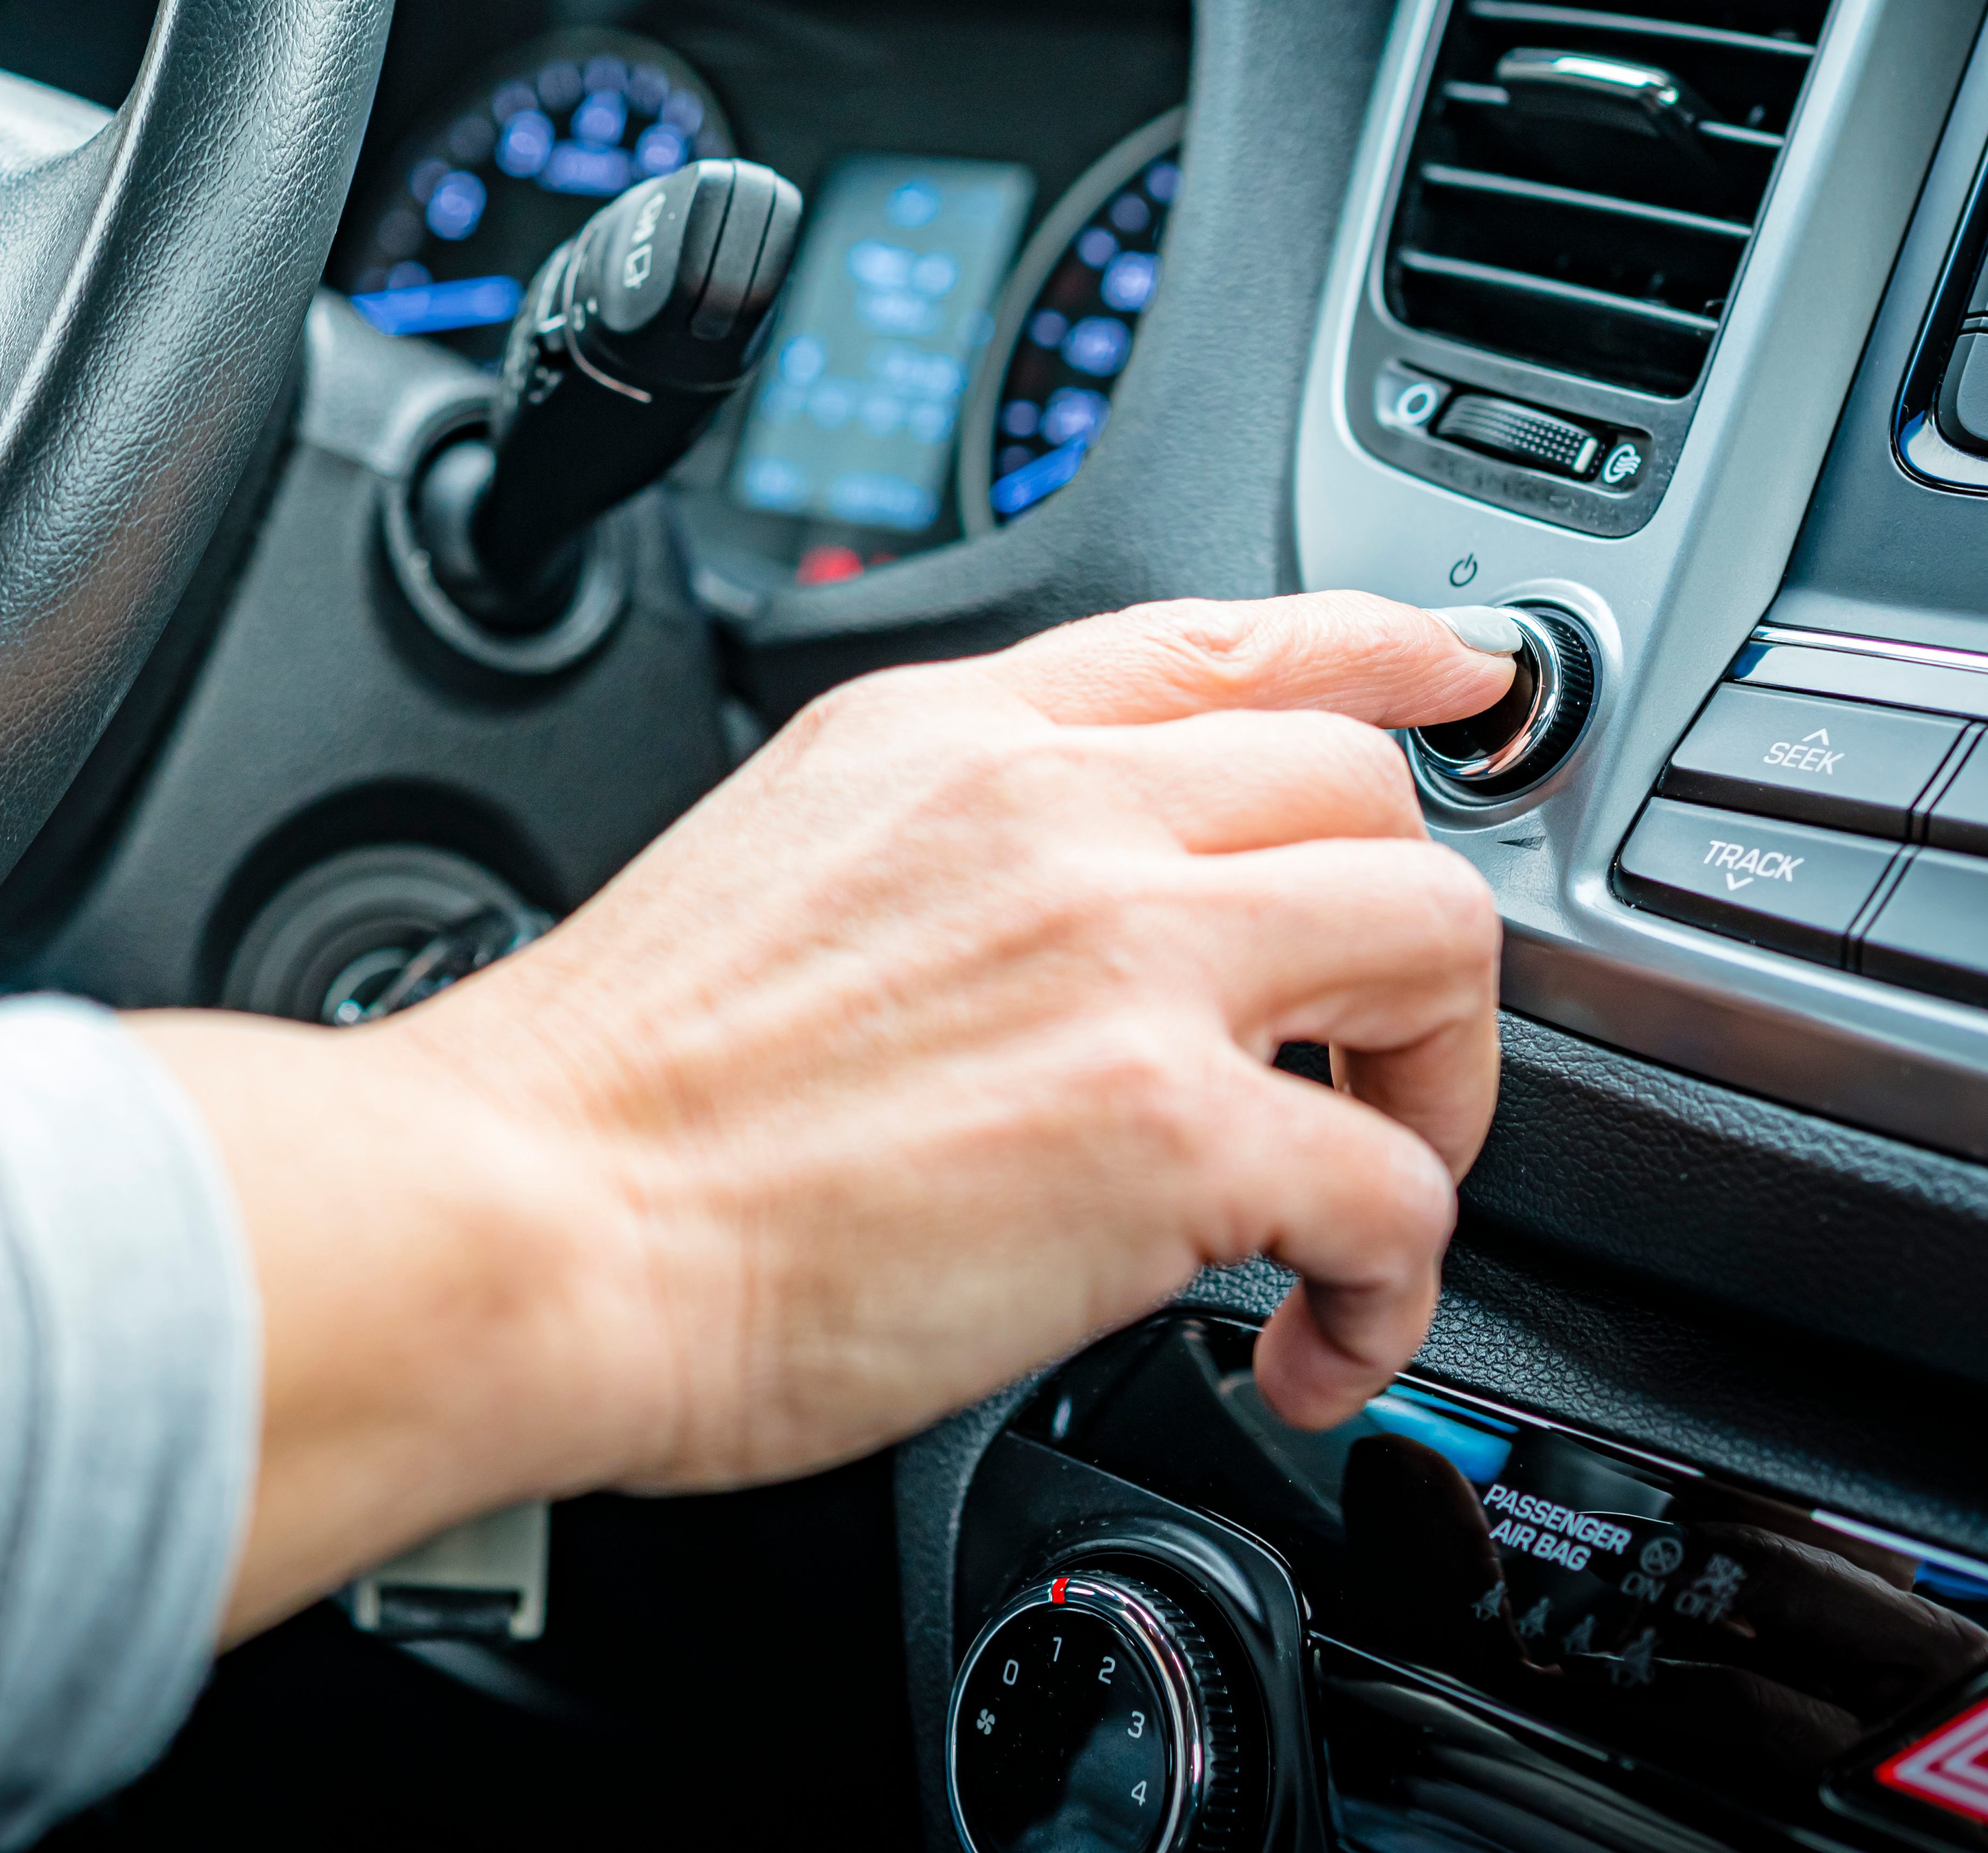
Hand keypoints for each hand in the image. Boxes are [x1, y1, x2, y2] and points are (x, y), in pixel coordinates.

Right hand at [134, 591, 1512, 1636]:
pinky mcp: (1165, 1136)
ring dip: (1438, 1093)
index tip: (1459, 687)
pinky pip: (1394, 1195)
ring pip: (1438, 946)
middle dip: (1408, 943)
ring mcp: (1126, 961)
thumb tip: (1057, 916)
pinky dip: (1389, 1293)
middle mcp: (1058, 815)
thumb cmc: (606, 1101)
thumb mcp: (780, 855)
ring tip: (1359, 1195)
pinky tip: (1310, 1348)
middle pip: (1373, 794)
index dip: (1383, 657)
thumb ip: (942, 846)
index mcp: (951, 742)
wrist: (528, 1220)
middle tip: (1363, 1065)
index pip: (1226, 638)